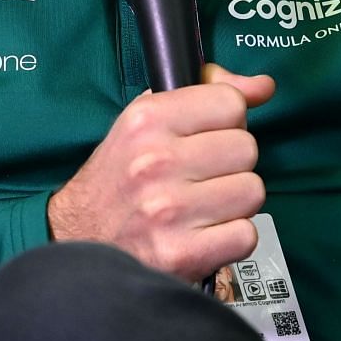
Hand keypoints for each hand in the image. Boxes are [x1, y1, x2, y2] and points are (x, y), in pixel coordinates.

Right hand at [47, 63, 273, 281]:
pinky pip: (246, 234)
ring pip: (252, 192)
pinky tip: (204, 235)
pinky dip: (231, 238)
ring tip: (202, 206)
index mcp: (146, 120)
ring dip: (234, 203)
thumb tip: (263, 86)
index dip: (226, 122)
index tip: (207, 137)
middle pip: (247, 148)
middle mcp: (155, 161)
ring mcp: (168, 210)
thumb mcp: (146, 121)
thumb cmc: (118, 179)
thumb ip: (206, 93)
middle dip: (231, 164)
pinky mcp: (181, 254)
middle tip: (202, 177)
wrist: (77, 240)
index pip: (231, 104)